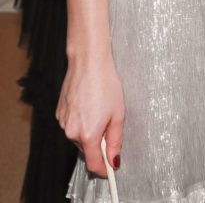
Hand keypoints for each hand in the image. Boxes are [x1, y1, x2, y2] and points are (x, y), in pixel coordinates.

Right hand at [57, 51, 124, 176]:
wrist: (88, 62)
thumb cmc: (105, 83)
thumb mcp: (118, 113)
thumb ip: (116, 140)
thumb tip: (115, 158)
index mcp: (88, 134)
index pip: (94, 164)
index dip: (104, 169)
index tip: (111, 168)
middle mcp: (71, 132)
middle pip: (87, 149)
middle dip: (99, 143)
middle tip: (109, 123)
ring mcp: (63, 122)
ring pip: (78, 137)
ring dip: (89, 131)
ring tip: (99, 108)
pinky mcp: (59, 113)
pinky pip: (72, 125)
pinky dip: (81, 120)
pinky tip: (88, 104)